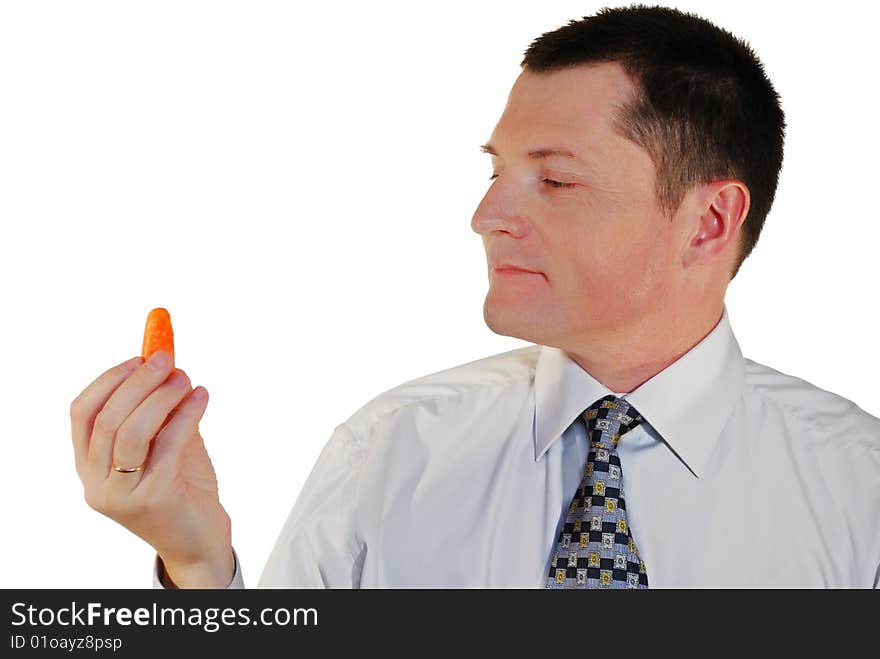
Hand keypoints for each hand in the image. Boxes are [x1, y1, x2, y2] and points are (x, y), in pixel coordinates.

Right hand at [70, 351, 234, 587]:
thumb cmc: (182, 488)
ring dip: (160, 396)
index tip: (138, 357)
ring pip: (131, 431)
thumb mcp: (163, 444)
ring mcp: (122, 494)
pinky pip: (167, 444)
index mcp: (90, 466)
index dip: (108, 380)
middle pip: (107, 418)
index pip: (82, 413)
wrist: (199, 540)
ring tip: (185, 378)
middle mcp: (97, 482)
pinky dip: (185, 413)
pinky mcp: (153, 499)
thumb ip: (159, 411)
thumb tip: (166, 364)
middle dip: (137, 382)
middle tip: (166, 359)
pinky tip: (201, 397)